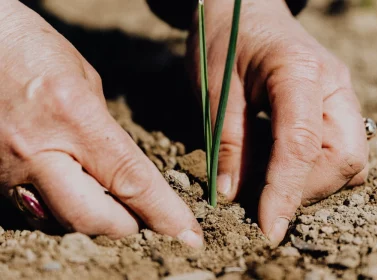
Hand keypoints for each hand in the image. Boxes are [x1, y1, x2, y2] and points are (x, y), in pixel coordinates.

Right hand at [0, 1, 202, 247]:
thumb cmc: (30, 47)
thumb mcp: (83, 79)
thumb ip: (103, 129)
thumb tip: (120, 166)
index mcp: (73, 116)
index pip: (130, 179)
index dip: (164, 212)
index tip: (188, 234)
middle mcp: (38, 150)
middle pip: (91, 218)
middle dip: (125, 226)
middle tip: (143, 220)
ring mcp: (8, 169)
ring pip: (60, 220)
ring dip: (92, 219)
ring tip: (110, 204)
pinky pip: (34, 209)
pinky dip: (60, 209)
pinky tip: (72, 190)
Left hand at [187, 0, 368, 244]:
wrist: (243, 7)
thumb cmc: (224, 38)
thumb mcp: (215, 87)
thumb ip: (228, 141)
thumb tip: (234, 195)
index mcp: (299, 71)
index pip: (303, 145)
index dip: (287, 193)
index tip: (269, 229)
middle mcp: (333, 84)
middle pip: (345, 158)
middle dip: (306, 189)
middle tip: (263, 199)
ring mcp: (340, 94)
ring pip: (350, 159)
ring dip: (312, 183)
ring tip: (270, 182)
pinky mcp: (335, 105)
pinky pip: (341, 150)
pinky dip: (315, 170)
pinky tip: (283, 165)